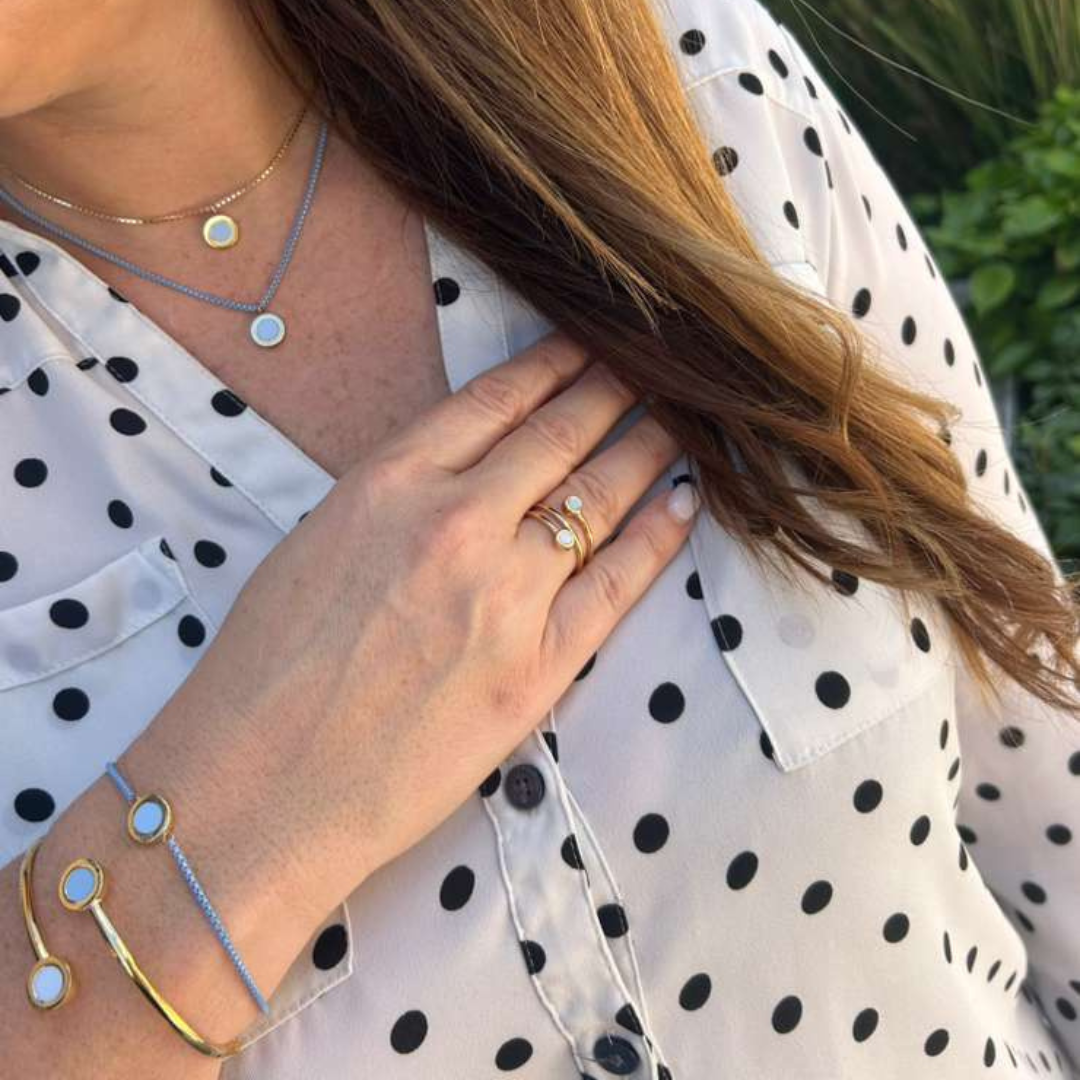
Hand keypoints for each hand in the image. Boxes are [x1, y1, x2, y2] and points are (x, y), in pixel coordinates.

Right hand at [131, 330, 699, 933]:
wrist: (264, 784)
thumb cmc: (267, 668)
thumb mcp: (319, 540)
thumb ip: (398, 496)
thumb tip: (469, 470)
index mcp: (390, 481)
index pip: (497, 399)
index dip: (556, 363)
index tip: (590, 344)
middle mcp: (457, 522)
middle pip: (561, 436)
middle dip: (614, 393)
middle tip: (653, 369)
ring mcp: (507, 593)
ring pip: (600, 499)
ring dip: (647, 452)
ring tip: (679, 426)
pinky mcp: (541, 665)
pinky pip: (620, 583)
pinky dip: (660, 537)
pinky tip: (684, 506)